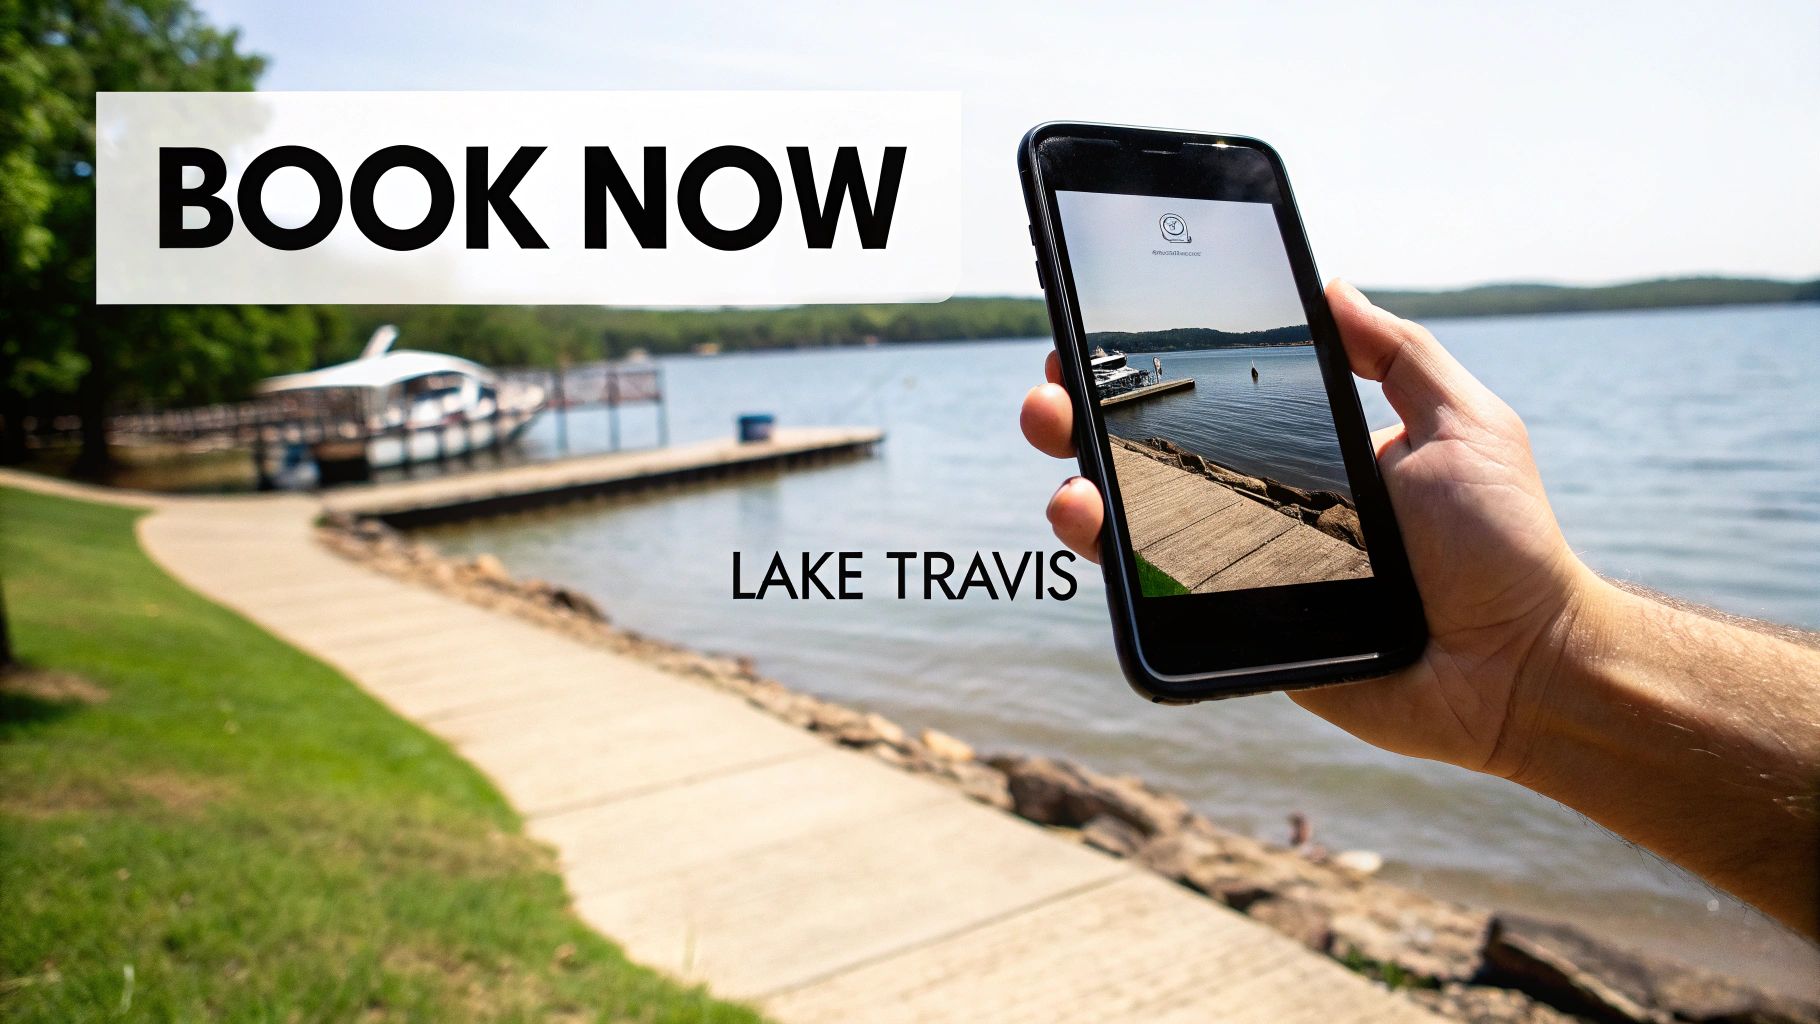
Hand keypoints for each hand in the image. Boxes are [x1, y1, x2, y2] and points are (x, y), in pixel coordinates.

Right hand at [1019, 280, 1592, 776]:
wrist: (1519, 665)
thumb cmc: (1503, 543)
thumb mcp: (1463, 422)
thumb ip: (1398, 353)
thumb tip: (1329, 282)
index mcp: (1306, 456)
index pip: (1208, 406)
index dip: (1149, 373)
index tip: (1102, 332)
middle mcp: (1262, 509)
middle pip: (1151, 461)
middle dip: (1086, 416)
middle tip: (1054, 386)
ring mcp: (1242, 572)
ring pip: (1137, 526)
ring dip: (1080, 476)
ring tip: (1058, 441)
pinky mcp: (1235, 631)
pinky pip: (1157, 593)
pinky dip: (1108, 553)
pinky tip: (1085, 515)